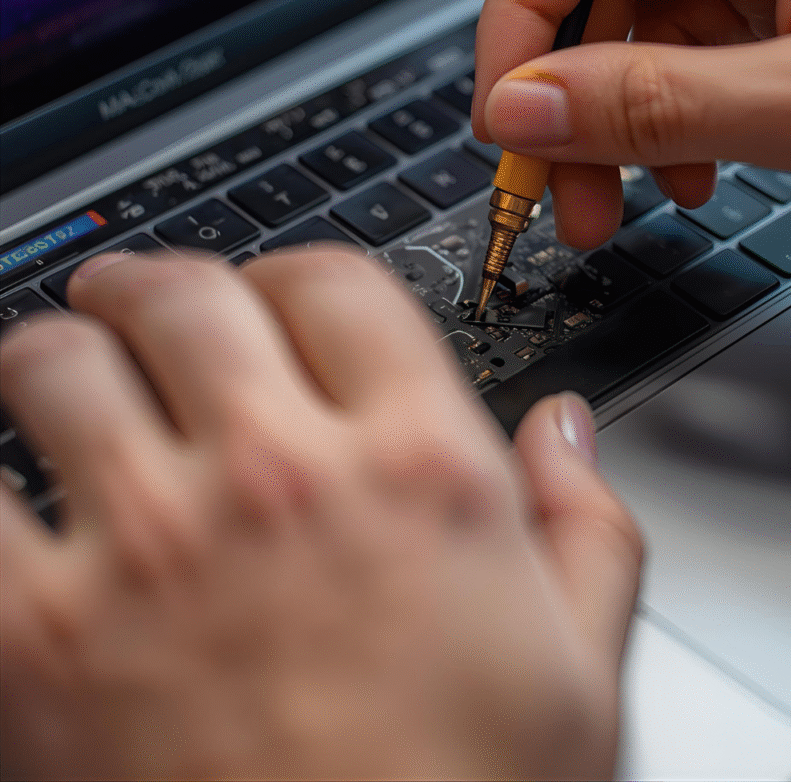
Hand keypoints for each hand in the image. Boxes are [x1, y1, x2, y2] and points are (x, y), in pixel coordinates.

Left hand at [0, 247, 641, 780]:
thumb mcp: (581, 664)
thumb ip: (588, 522)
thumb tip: (567, 429)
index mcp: (417, 467)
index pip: (336, 284)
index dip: (300, 270)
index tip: (280, 295)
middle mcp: (285, 479)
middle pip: (189, 296)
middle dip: (159, 284)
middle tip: (145, 300)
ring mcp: (155, 548)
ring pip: (59, 364)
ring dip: (57, 351)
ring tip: (62, 368)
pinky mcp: (39, 641)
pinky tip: (5, 483)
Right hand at [472, 0, 790, 247]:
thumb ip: (654, 106)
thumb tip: (521, 108)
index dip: (518, 12)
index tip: (503, 113)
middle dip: (563, 86)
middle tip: (555, 184)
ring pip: (627, 17)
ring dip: (609, 116)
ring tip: (619, 199)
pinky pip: (677, 44)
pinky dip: (662, 115)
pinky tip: (687, 169)